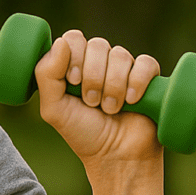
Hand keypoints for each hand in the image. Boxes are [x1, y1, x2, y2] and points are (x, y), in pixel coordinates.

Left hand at [33, 30, 162, 168]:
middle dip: (92, 76)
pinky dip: (137, 82)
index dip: (74, 56)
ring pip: (120, 54)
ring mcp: (124, 69)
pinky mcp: (148, 78)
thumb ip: (47, 75)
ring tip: (109, 109)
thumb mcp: (53, 108)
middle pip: (97, 44)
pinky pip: (145, 64)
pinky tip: (131, 101)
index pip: (73, 38)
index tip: (73, 82)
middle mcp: (99, 63)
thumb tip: (60, 42)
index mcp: (74, 65)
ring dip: (112, 85)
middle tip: (91, 102)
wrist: (115, 156)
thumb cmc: (82, 133)